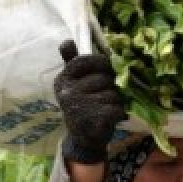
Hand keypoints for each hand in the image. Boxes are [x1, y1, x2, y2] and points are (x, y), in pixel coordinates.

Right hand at [53, 40, 126, 163]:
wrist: (83, 140)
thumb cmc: (83, 106)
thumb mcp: (75, 84)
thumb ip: (72, 62)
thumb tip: (66, 41)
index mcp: (63, 80)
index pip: (83, 61)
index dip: (101, 63)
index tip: (107, 69)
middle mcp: (68, 92)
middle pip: (103, 77)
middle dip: (111, 85)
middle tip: (107, 95)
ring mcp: (79, 105)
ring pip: (112, 93)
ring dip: (116, 100)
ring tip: (108, 107)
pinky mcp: (93, 118)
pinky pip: (116, 107)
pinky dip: (119, 112)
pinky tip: (113, 117)